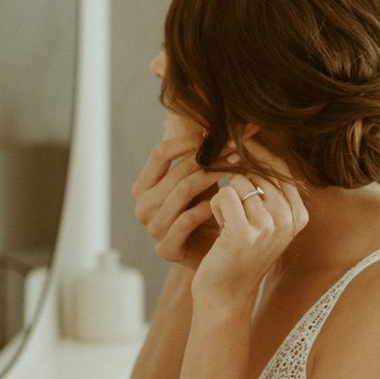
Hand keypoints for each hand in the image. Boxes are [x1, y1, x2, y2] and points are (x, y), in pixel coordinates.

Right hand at [132, 134, 233, 270]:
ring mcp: (152, 229)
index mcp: (143, 187)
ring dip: (213, 177)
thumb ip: (202, 156)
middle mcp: (142, 207)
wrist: (213, 256)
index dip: (189, 141)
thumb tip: (223, 122)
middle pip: (176, 172)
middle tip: (236, 149)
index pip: (161, 153)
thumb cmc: (206, 213)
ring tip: (236, 169)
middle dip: (209, 158)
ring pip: (182, 193)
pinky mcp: (166, 248)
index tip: (218, 135)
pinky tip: (225, 202)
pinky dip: (208, 208)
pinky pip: (187, 220)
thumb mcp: (201, 181)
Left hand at [191, 139, 308, 307]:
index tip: (236, 145)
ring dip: (226, 196)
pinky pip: (224, 195)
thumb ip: (266, 184)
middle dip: (237, 177)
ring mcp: (269, 227)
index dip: (256, 152)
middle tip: (230, 204)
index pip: (281, 166)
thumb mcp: (263, 218)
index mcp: (299, 214)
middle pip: (259, 170)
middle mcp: (289, 220)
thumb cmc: (239, 251)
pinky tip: (220, 225)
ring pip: (240, 181)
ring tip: (228, 222)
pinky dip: (216, 206)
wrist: (226, 294)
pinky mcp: (244, 233)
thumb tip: (250, 135)